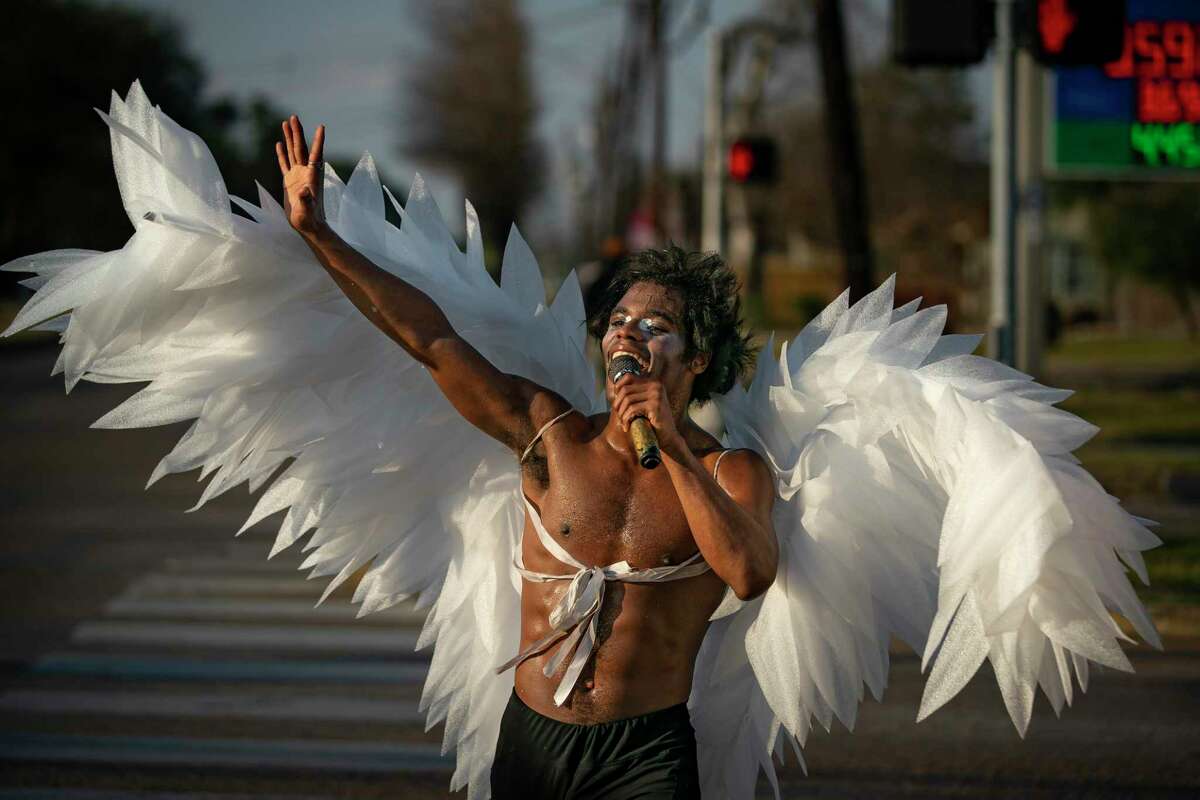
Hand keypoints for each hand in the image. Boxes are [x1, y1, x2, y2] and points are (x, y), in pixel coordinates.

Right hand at [276, 115, 326, 236]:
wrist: (308, 226)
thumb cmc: (310, 220)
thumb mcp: (307, 210)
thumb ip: (306, 200)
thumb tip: (304, 191)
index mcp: (312, 176)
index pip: (316, 154)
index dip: (318, 141)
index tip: (322, 127)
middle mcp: (305, 172)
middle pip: (301, 148)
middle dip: (297, 133)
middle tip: (294, 117)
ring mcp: (297, 175)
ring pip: (292, 152)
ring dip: (289, 138)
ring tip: (286, 123)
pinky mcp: (289, 181)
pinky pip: (284, 163)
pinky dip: (281, 153)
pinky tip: (278, 143)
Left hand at [611, 374, 684, 457]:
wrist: (668, 437)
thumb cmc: (653, 422)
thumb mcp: (644, 404)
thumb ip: (634, 394)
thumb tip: (614, 388)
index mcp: (654, 383)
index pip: (628, 377)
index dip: (618, 388)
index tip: (617, 403)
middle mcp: (656, 385)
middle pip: (625, 389)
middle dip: (618, 404)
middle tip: (619, 416)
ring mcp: (657, 395)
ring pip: (627, 400)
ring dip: (622, 414)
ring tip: (623, 423)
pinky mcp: (655, 405)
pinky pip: (632, 409)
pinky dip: (626, 419)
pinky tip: (627, 427)